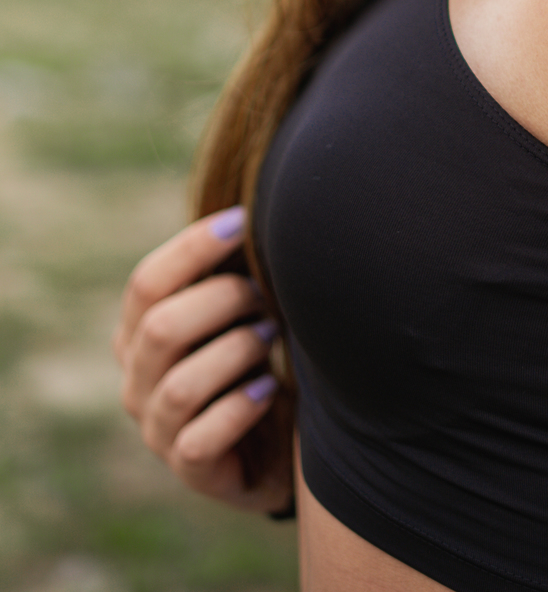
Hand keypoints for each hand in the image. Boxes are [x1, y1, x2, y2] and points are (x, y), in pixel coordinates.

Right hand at [113, 207, 293, 514]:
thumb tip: (249, 209)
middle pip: (160, 328)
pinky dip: (238, 409)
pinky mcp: (188, 469)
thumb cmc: (258, 353)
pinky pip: (199, 439)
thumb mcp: (240, 307)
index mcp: (139, 331)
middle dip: (223, 299)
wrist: (282, 436)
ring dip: (236, 351)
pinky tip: (269, 390)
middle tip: (267, 293)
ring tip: (273, 336)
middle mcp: (137, 379)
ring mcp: (157, 428)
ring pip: (180, 385)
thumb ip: (231, 267)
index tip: (244, 220)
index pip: (145, 283)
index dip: (193, 247)